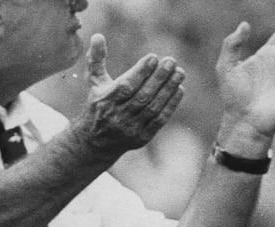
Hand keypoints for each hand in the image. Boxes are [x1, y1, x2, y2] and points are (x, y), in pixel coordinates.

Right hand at [71, 34, 185, 155]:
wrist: (95, 142)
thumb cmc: (97, 105)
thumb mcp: (94, 83)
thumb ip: (96, 59)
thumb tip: (97, 36)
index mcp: (106, 101)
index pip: (126, 86)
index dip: (141, 72)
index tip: (154, 57)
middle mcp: (117, 116)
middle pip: (142, 96)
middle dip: (159, 78)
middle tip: (171, 61)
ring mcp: (130, 128)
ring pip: (153, 108)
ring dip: (168, 89)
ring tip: (179, 73)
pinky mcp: (142, 137)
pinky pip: (159, 120)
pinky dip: (170, 105)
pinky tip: (179, 90)